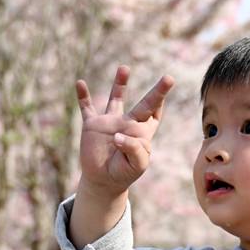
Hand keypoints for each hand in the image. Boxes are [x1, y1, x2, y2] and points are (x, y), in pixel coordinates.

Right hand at [75, 66, 173, 195]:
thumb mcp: (137, 165)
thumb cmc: (124, 172)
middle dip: (157, 92)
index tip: (170, 95)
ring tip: (125, 68)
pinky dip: (83, 96)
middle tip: (169, 78)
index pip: (155, 116)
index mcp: (142, 132)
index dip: (163, 107)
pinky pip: (87, 108)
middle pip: (144, 104)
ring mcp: (110, 121)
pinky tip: (80, 83)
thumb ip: (134, 149)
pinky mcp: (93, 125)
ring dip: (120, 84)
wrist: (103, 180)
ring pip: (116, 98)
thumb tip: (118, 135)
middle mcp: (127, 122)